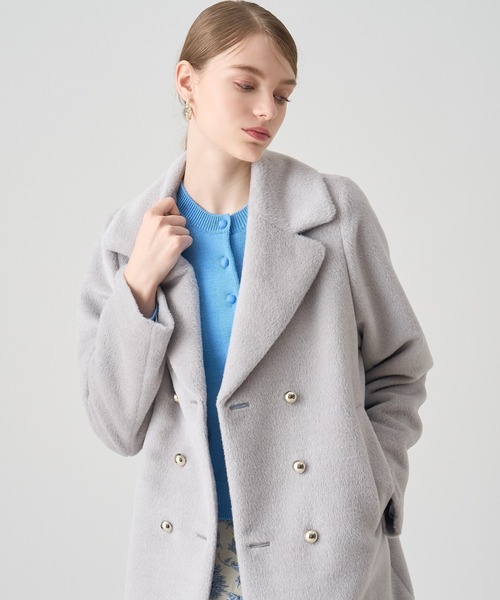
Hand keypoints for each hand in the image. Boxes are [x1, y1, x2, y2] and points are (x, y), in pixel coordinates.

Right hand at [124, 197, 192, 315]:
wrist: (142, 272)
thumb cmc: (144, 252)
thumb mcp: (144, 228)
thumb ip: (155, 215)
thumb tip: (166, 201)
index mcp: (150, 214)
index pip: (170, 201)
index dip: (173, 211)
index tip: (169, 220)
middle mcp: (159, 221)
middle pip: (182, 218)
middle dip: (178, 228)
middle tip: (166, 240)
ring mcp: (168, 232)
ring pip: (186, 230)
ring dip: (181, 239)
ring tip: (167, 247)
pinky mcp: (177, 243)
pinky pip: (189, 240)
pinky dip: (185, 247)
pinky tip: (173, 252)